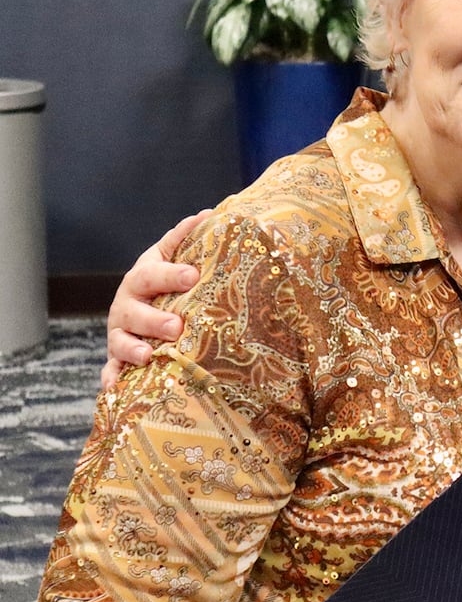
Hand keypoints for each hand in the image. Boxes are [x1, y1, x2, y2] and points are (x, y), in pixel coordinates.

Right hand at [100, 211, 210, 389]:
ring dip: (132, 348)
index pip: (154, 273)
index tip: (193, 276)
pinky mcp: (117, 356)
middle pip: (136, 312)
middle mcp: (127, 304)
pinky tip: (113, 388)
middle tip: (176, 326)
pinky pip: (111, 369)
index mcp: (142, 277)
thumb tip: (210, 212)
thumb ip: (185, 238)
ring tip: (147, 354)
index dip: (172, 274)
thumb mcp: (171, 255)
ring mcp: (120, 331)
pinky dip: (112, 378)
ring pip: (121, 341)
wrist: (141, 300)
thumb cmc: (166, 278)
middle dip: (155, 319)